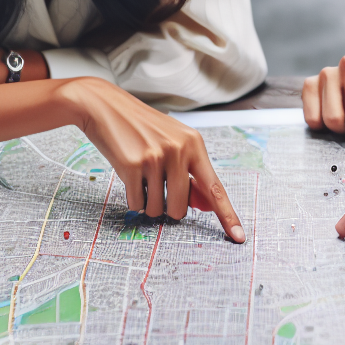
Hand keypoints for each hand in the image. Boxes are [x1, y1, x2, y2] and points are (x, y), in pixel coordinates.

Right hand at [61, 78, 245, 242]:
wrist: (105, 106)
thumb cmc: (142, 128)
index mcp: (194, 144)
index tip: (239, 237)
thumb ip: (190, 174)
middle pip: (181, 208)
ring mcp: (155, 158)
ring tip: (141, 176)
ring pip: (158, 209)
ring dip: (148, 202)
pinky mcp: (132, 166)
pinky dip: (133, 197)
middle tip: (156, 184)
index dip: (228, 215)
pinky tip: (129, 175)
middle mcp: (178, 150)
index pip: (215, 187)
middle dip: (168, 206)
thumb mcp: (173, 143)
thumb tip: (206, 207)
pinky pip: (137, 204)